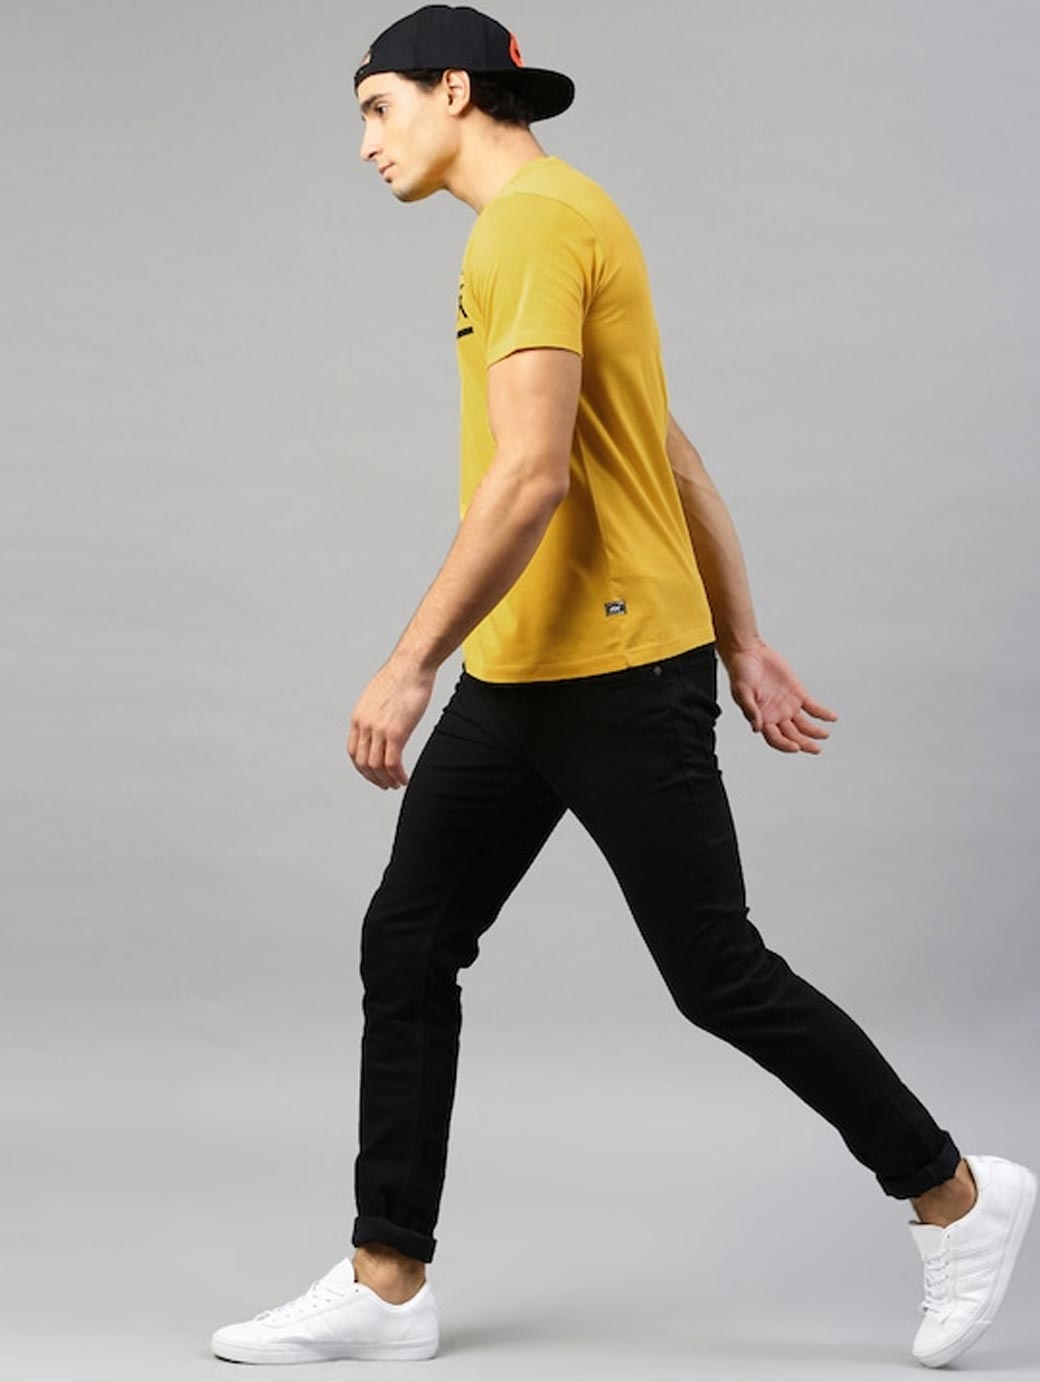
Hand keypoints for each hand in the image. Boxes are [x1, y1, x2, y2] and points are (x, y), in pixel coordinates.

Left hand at [347, 654, 435, 788]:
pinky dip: (398, 775)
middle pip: (363, 763)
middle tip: (386, 785)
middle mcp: (364, 725)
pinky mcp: (396, 732)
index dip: (362, 768)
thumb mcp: (377, 696)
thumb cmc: (400, 677)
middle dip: (374, 778)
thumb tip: (380, 719)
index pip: (354, 752)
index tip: (374, 774)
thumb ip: (374, 712)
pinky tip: (404, 779)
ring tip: (397, 784)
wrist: (411, 665)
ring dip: (386, 780)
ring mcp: (379, 729)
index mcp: (358, 718)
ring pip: (377, 766)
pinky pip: (393, 763)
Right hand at [720, 639, 837, 753]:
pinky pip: (812, 707)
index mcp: (762, 718)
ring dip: (814, 732)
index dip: (785, 745)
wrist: (750, 653)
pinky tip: (831, 718)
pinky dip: (822, 713)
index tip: (795, 748)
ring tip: (824, 735)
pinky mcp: (797, 693)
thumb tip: (756, 728)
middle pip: (792, 735)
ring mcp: (788, 705)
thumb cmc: (740, 672)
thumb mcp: (741, 691)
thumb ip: (750, 710)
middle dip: (804, 743)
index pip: (775, 738)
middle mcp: (776, 715)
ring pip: (804, 724)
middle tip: (815, 749)